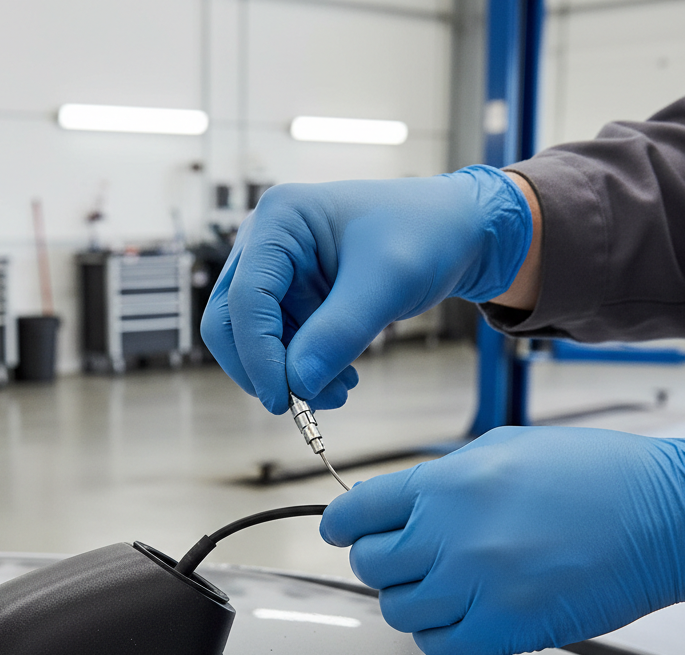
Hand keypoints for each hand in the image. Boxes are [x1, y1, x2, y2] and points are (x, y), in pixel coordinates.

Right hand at [199, 166, 531, 412]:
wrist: (455, 230)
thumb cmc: (427, 234)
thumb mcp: (388, 283)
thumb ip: (339, 333)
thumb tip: (296, 384)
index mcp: (280, 220)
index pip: (245, 300)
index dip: (258, 356)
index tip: (283, 399)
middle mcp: (265, 243)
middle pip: (229, 322)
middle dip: (264, 368)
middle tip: (303, 404)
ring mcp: (275, 271)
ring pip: (252, 342)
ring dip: (289, 375)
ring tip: (342, 389)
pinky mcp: (290, 297)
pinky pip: (279, 345)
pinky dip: (303, 369)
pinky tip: (342, 376)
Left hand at [320, 426, 684, 654]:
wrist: (668, 516)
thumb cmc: (599, 476)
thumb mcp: (504, 449)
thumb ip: (442, 481)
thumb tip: (398, 506)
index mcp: (447, 483)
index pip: (356, 511)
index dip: (340, 524)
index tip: (340, 531)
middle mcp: (451, 534)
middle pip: (370, 564)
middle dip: (380, 561)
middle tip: (402, 558)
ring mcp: (475, 585)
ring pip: (397, 608)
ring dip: (410, 598)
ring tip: (440, 585)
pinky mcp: (504, 628)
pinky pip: (436, 644)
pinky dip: (438, 633)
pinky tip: (459, 614)